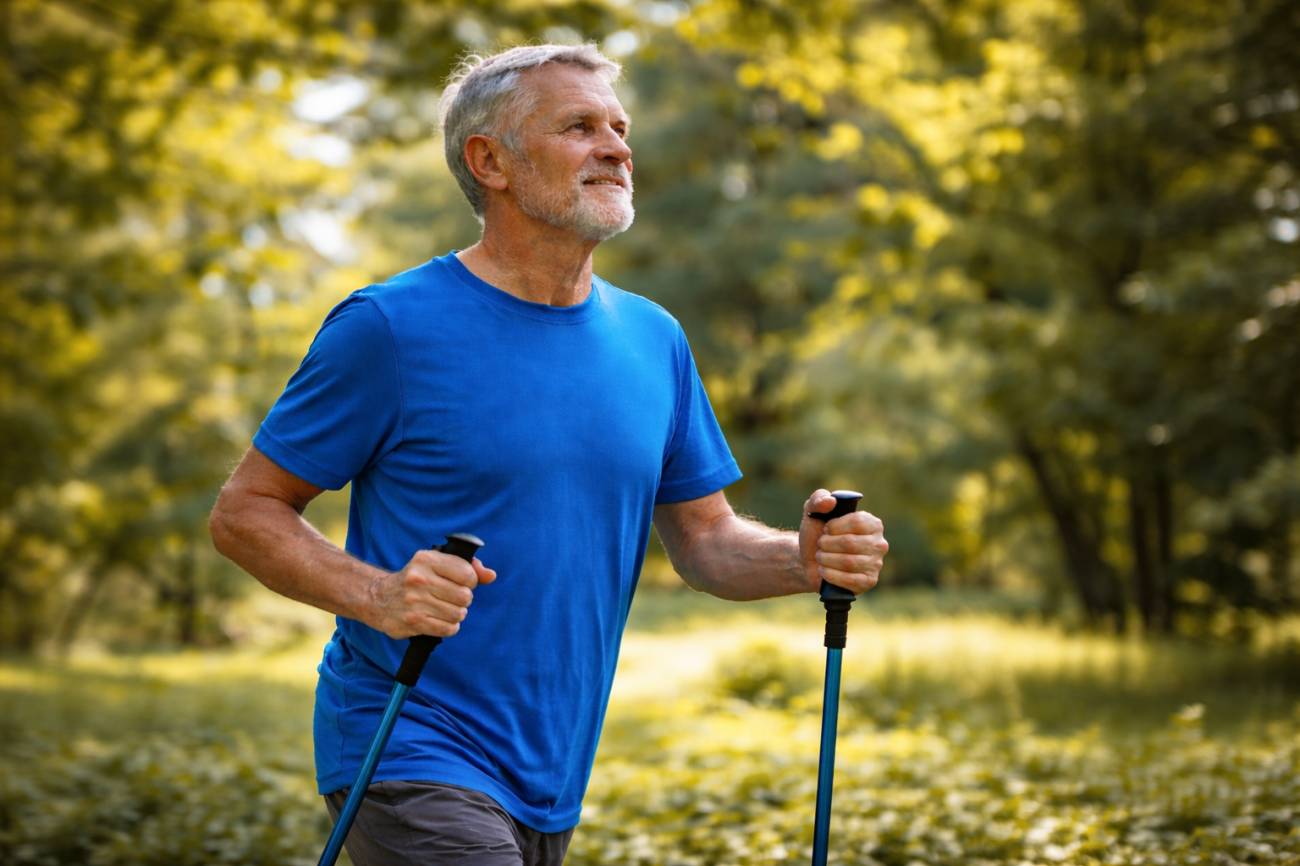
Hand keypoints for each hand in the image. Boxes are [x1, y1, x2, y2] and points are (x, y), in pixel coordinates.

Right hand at [367, 549, 496, 638]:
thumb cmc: (415, 580)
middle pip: (465, 596)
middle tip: (451, 598)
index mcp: (427, 560)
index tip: (461, 582)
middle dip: (463, 599)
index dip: (470, 581)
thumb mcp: (436, 564)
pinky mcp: (413, 622)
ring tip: (444, 609)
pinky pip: (448, 629)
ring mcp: (415, 602)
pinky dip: (449, 627)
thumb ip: (468, 566)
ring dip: (456, 614)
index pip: (467, 573)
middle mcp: (419, 579)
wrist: (377, 598)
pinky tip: (440, 620)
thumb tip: (491, 575)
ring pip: (458, 614)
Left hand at [799, 488, 886, 594]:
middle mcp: (879, 543)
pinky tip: (824, 571)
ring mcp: (876, 564)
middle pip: (850, 543)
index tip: (825, 529)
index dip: (835, 526)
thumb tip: (831, 501)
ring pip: (849, 562)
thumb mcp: (813, 512)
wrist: (809, 561)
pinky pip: (851, 580)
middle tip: (820, 545)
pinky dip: (832, 575)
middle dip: (827, 544)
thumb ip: (818, 499)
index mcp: (872, 523)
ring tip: (820, 557)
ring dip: (826, 559)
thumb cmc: (817, 534)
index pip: (857, 522)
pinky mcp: (869, 581)